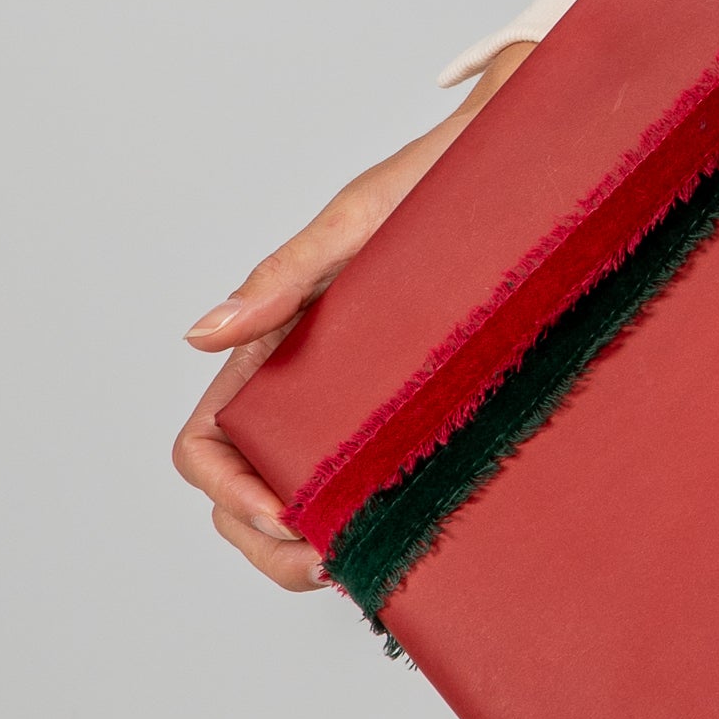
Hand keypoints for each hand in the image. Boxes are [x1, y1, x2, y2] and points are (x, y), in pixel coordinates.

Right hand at [172, 35, 535, 590]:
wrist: (519, 157)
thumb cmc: (435, 178)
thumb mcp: (356, 224)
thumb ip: (282, 276)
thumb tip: (198, 335)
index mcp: (274, 340)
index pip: (207, 441)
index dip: (230, 491)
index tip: (287, 513)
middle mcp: (302, 379)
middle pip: (240, 492)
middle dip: (266, 542)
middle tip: (330, 562)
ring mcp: (350, 399)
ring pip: (295, 500)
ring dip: (305, 545)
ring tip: (357, 557)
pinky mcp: (403, 407)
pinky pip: (361, 481)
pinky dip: (361, 522)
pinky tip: (399, 531)